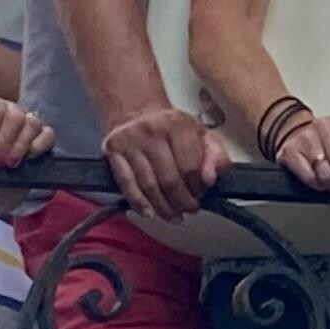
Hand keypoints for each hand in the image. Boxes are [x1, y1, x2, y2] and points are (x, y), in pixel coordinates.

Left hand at [0, 95, 53, 168]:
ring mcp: (31, 122)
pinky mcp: (45, 137)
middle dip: (4, 141)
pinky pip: (48, 135)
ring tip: (10, 164)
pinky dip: (37, 147)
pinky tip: (27, 159)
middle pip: (15, 115)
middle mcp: (13, 110)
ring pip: (32, 123)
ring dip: (20, 146)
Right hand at [103, 104, 218, 218]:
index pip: (190, 168)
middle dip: (182, 202)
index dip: (197, 188)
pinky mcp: (113, 149)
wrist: (137, 113)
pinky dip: (138, 202)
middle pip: (170, 180)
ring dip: (163, 208)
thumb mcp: (203, 136)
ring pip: (149, 185)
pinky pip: (126, 183)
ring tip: (173, 216)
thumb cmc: (172, 129)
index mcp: (178, 124)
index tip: (199, 194)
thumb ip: (217, 157)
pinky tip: (149, 213)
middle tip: (188, 209)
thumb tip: (211, 178)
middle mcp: (152, 130)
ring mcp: (130, 140)